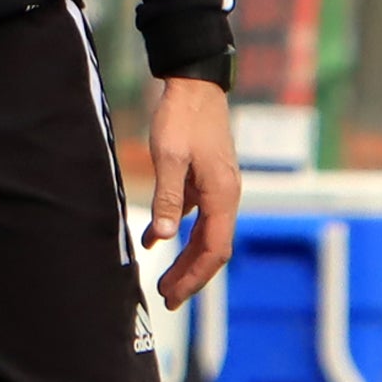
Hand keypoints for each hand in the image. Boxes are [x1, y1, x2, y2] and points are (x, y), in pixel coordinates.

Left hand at [143, 77, 239, 305]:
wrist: (195, 84)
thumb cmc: (182, 118)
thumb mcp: (169, 157)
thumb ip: (168, 198)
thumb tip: (161, 239)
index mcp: (223, 194)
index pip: (215, 249)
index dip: (195, 276)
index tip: (173, 295)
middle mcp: (227, 195)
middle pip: (213, 247)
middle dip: (191, 275)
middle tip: (166, 298)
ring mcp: (219, 188)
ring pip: (206, 234)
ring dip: (186, 258)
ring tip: (164, 280)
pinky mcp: (207, 179)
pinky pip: (196, 216)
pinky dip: (178, 232)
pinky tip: (154, 240)